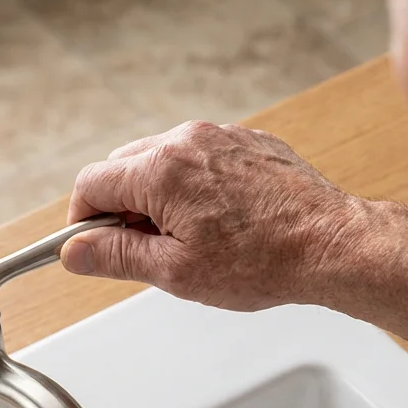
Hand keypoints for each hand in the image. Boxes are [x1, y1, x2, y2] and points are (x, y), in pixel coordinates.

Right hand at [61, 120, 362, 310]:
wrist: (331, 244)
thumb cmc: (263, 261)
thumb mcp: (175, 271)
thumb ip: (116, 255)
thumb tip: (75, 251)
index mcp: (161, 170)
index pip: (91, 184)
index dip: (83, 221)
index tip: (94, 246)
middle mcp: (186, 140)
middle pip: (123, 167)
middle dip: (122, 207)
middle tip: (147, 249)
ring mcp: (219, 136)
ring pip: (162, 159)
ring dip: (159, 196)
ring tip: (190, 239)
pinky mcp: (247, 142)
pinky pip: (201, 157)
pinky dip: (195, 185)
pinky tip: (221, 221)